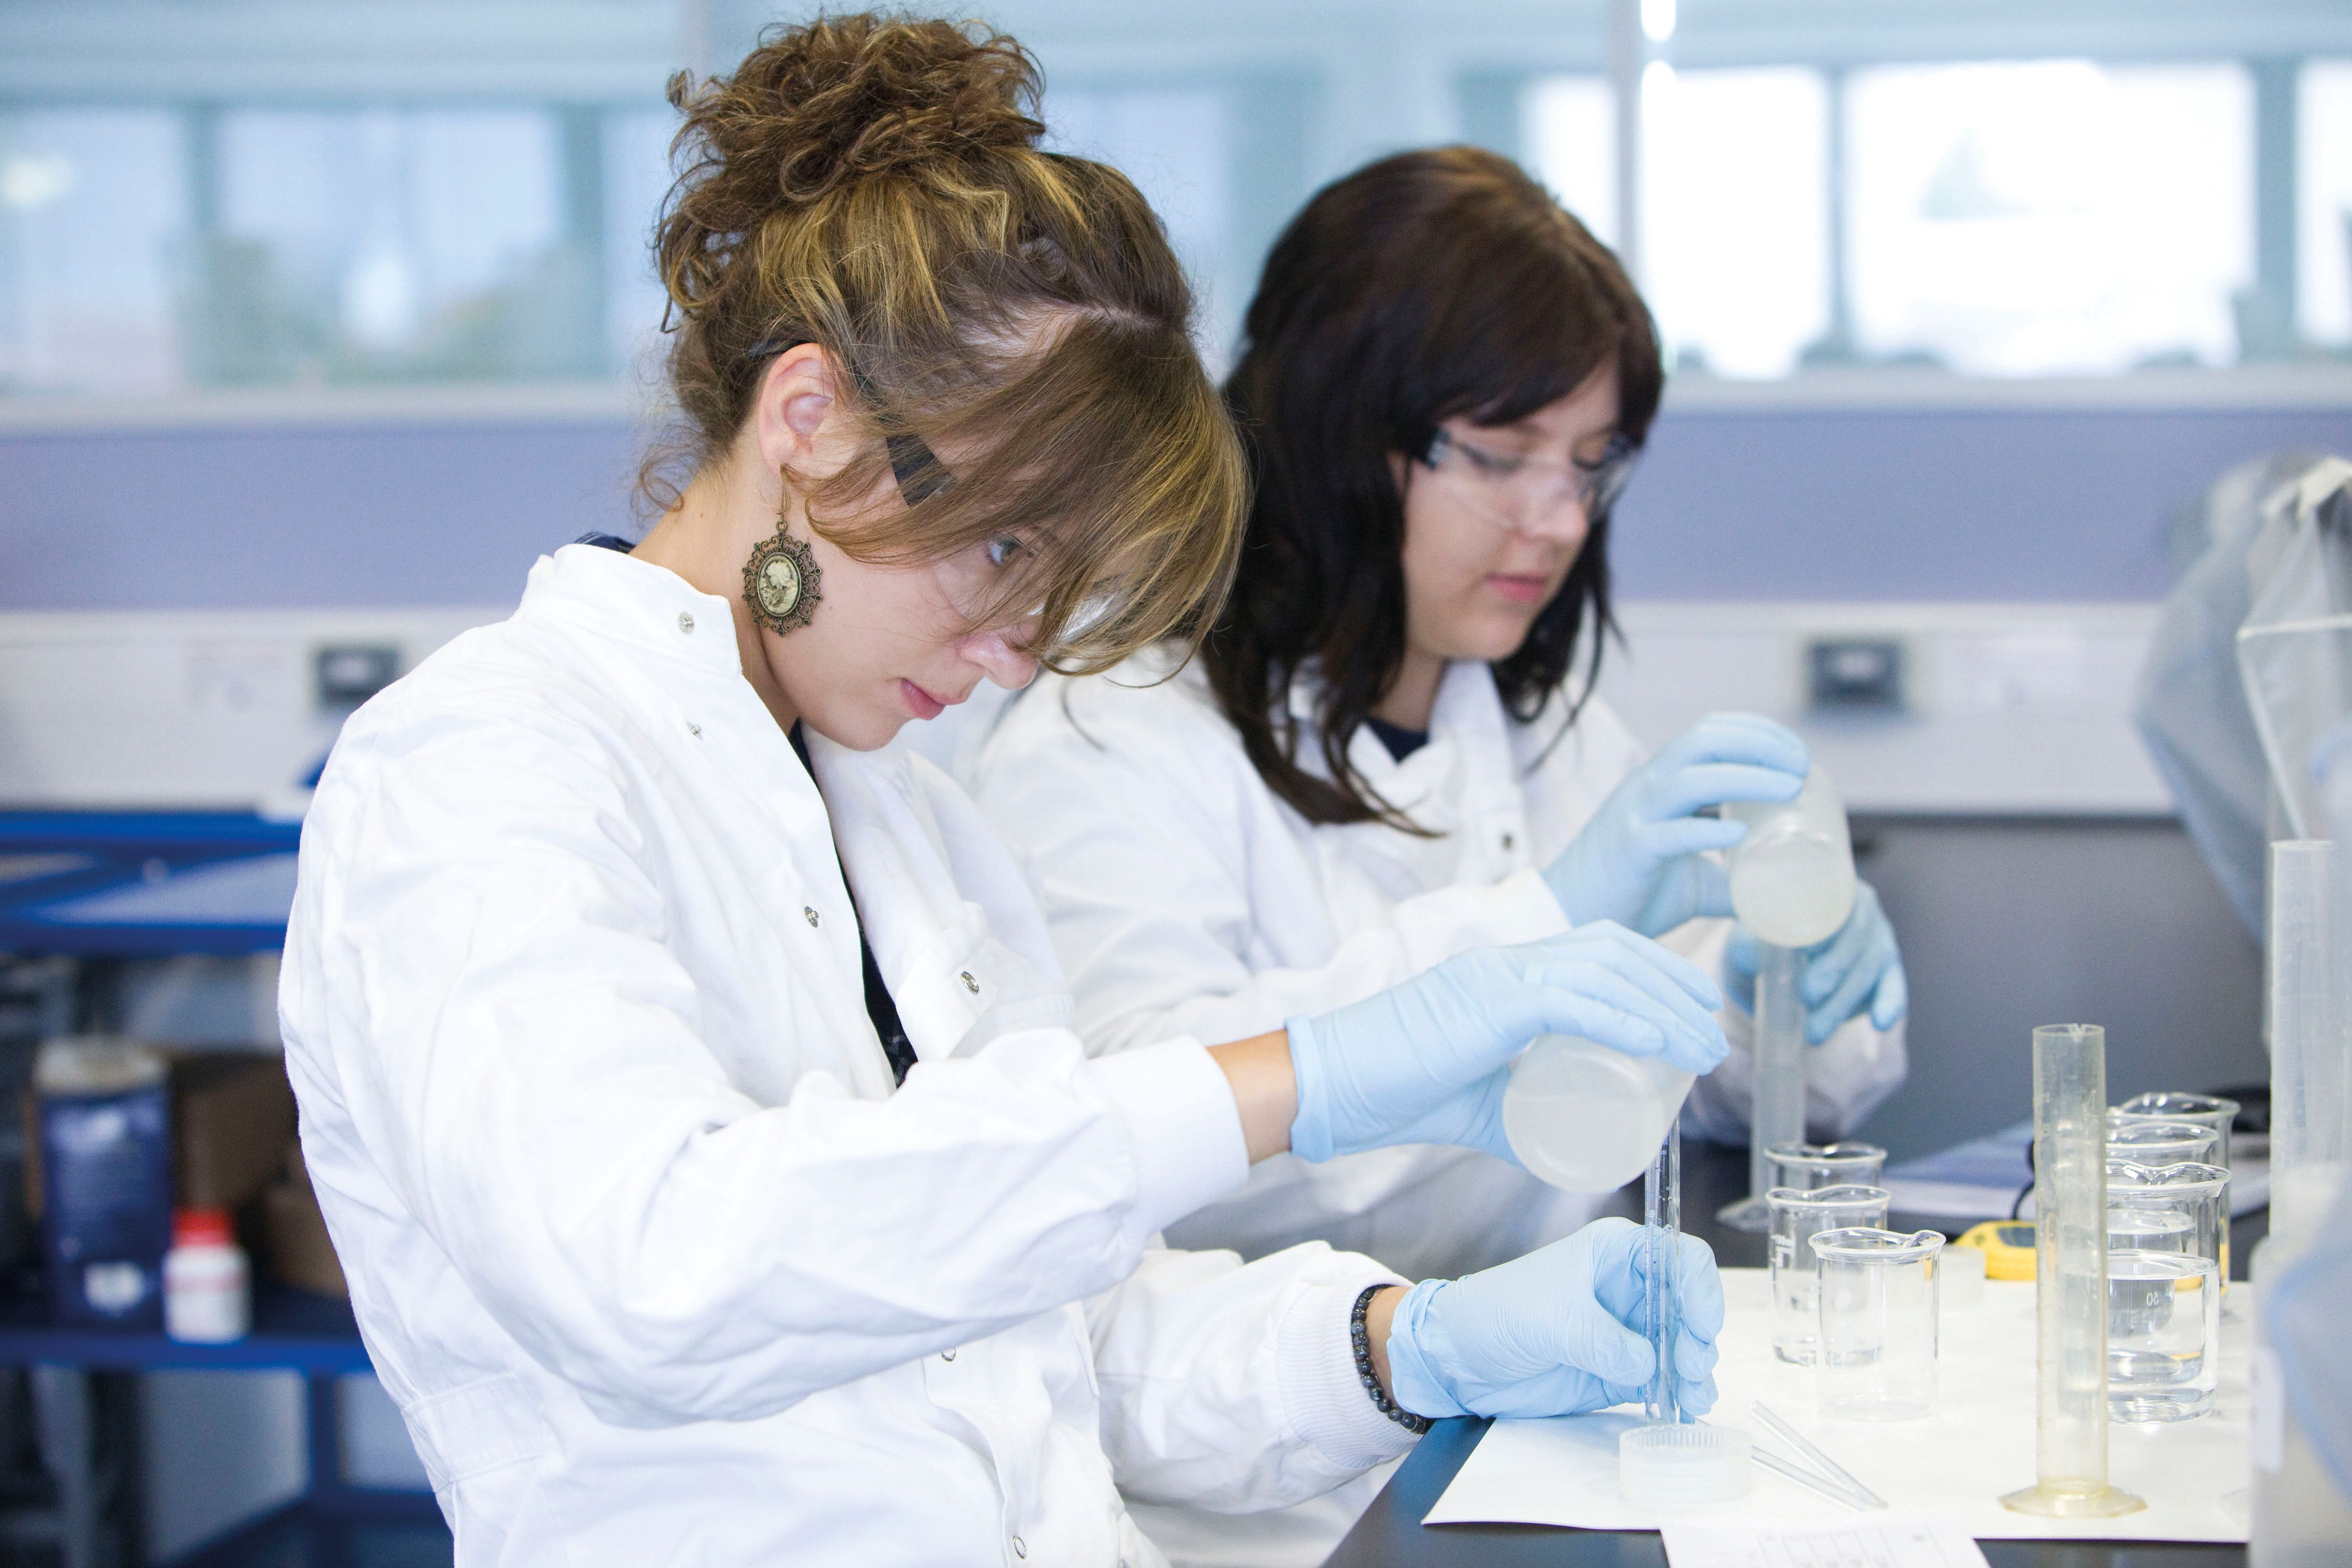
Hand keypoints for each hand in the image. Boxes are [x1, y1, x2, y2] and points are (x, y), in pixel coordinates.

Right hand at [1286, 924, 1725, 1163]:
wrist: (1331, 1087)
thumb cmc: (1397, 1094)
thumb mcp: (1482, 1104)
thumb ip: (1526, 1114)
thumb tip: (1580, 1150)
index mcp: (1507, 973)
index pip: (1600, 947)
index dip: (1658, 970)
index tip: (1696, 1008)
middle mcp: (1507, 961)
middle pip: (1615, 951)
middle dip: (1676, 985)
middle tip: (1714, 1030)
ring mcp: (1496, 977)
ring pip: (1604, 972)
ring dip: (1666, 1007)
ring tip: (1704, 1047)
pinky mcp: (1485, 1005)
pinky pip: (1569, 1003)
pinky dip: (1621, 1020)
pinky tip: (1660, 1041)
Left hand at [1382, 1218, 1724, 1419]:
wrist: (1459, 1358)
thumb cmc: (1497, 1313)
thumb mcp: (1551, 1320)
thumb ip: (1603, 1341)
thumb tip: (1647, 1364)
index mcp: (1615, 1252)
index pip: (1679, 1258)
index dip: (1700, 1287)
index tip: (1701, 1324)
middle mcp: (1630, 1288)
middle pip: (1689, 1306)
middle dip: (1698, 1337)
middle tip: (1689, 1368)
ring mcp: (1629, 1331)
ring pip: (1682, 1346)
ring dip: (1694, 1371)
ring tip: (1693, 1397)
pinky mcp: (1621, 1370)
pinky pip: (1663, 1380)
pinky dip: (1678, 1394)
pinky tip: (1683, 1409)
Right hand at [1544, 714, 1808, 936]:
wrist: (1569, 918)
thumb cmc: (1630, 895)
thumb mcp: (1693, 881)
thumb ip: (1731, 880)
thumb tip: (1779, 897)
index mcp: (1663, 783)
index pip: (1713, 732)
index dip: (1760, 732)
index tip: (1799, 756)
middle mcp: (1649, 787)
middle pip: (1706, 739)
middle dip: (1762, 743)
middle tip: (1802, 768)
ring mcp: (1637, 815)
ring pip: (1694, 777)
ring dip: (1750, 777)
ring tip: (1791, 788)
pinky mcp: (1631, 850)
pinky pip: (1672, 832)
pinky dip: (1708, 830)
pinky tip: (1739, 835)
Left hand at [1724, 881, 1906, 1042]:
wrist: (1779, 952)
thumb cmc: (1764, 935)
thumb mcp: (1752, 928)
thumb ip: (1747, 930)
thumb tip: (1738, 939)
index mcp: (1829, 887)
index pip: (1834, 903)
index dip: (1824, 927)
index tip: (1806, 950)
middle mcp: (1860, 908)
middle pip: (1854, 940)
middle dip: (1832, 972)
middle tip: (1806, 997)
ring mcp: (1879, 936)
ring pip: (1868, 968)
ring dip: (1843, 1003)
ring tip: (1814, 1032)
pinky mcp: (1889, 966)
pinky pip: (1894, 984)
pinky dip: (1889, 1003)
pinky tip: (1880, 1023)